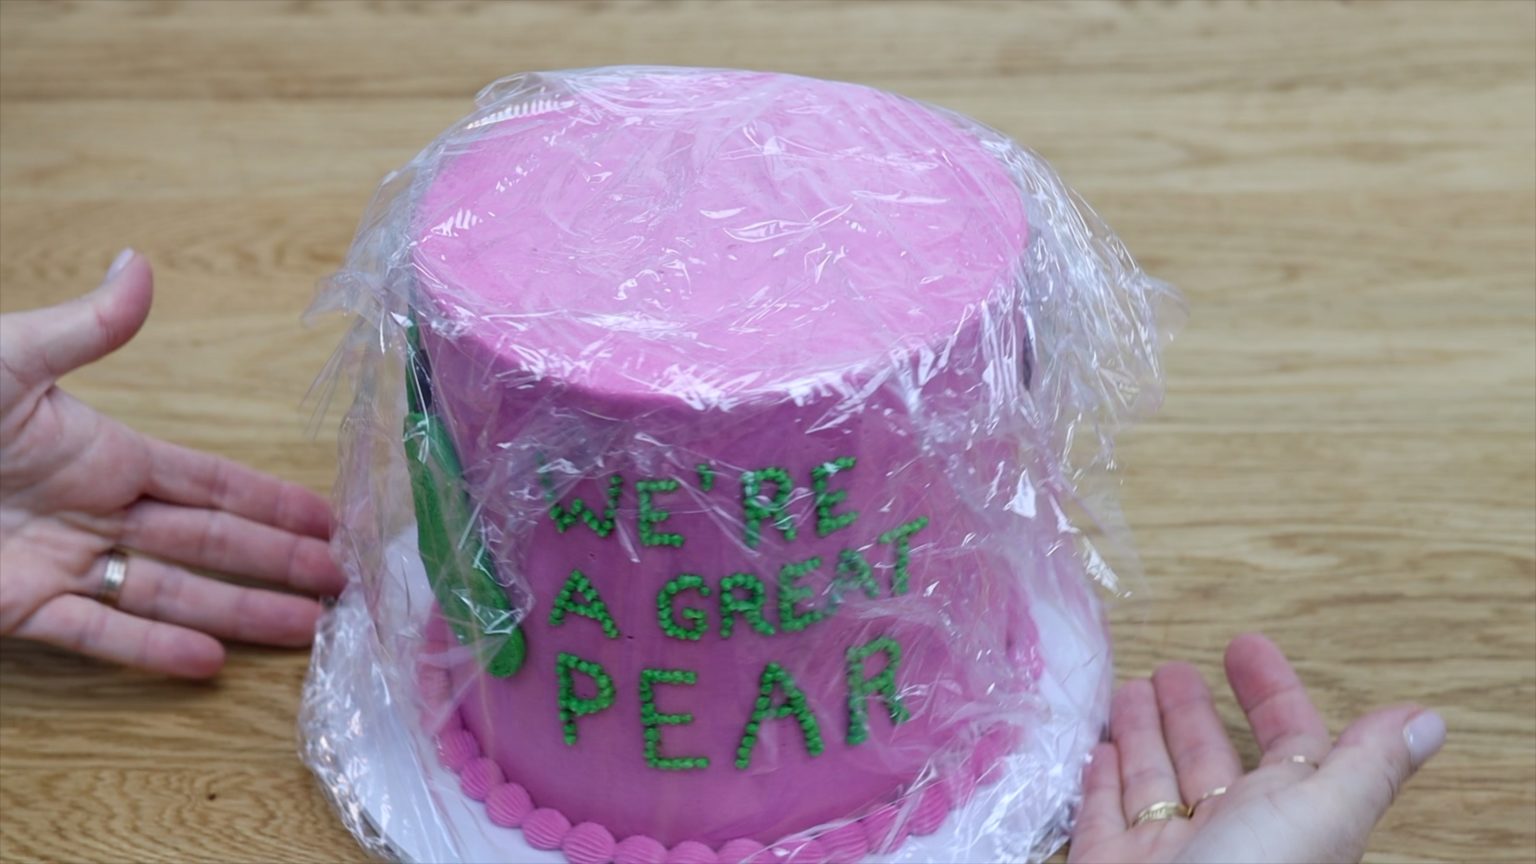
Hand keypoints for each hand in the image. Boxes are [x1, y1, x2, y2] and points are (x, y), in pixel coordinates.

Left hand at [0, 250, 344, 677]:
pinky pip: (96, 634)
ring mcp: (61, 562)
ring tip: (302, 631)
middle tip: (340, 584)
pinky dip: (151, 649)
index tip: (327, 518)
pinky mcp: (15, 607)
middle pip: (207, 544)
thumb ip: (83, 331)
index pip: (208, 483)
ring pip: (169, 594)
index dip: (270, 501)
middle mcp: (96, 511)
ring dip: (237, 612)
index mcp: (103, 451)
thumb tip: (141, 265)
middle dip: (276, 563)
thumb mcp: (4, 360)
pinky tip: (208, 665)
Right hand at [1069, 633, 1445, 863]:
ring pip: (1153, 785)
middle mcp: (1228, 841)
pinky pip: (1102, 819)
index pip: (1288, 745)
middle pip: (1213, 763)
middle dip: (1193, 712)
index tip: (1245, 646)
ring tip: (1127, 692)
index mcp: (1287, 823)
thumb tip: (1427, 721)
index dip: (1272, 693)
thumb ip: (1366, 769)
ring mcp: (1165, 858)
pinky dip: (1098, 783)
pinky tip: (1096, 751)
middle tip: (1170, 668)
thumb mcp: (1318, 821)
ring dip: (1142, 736)